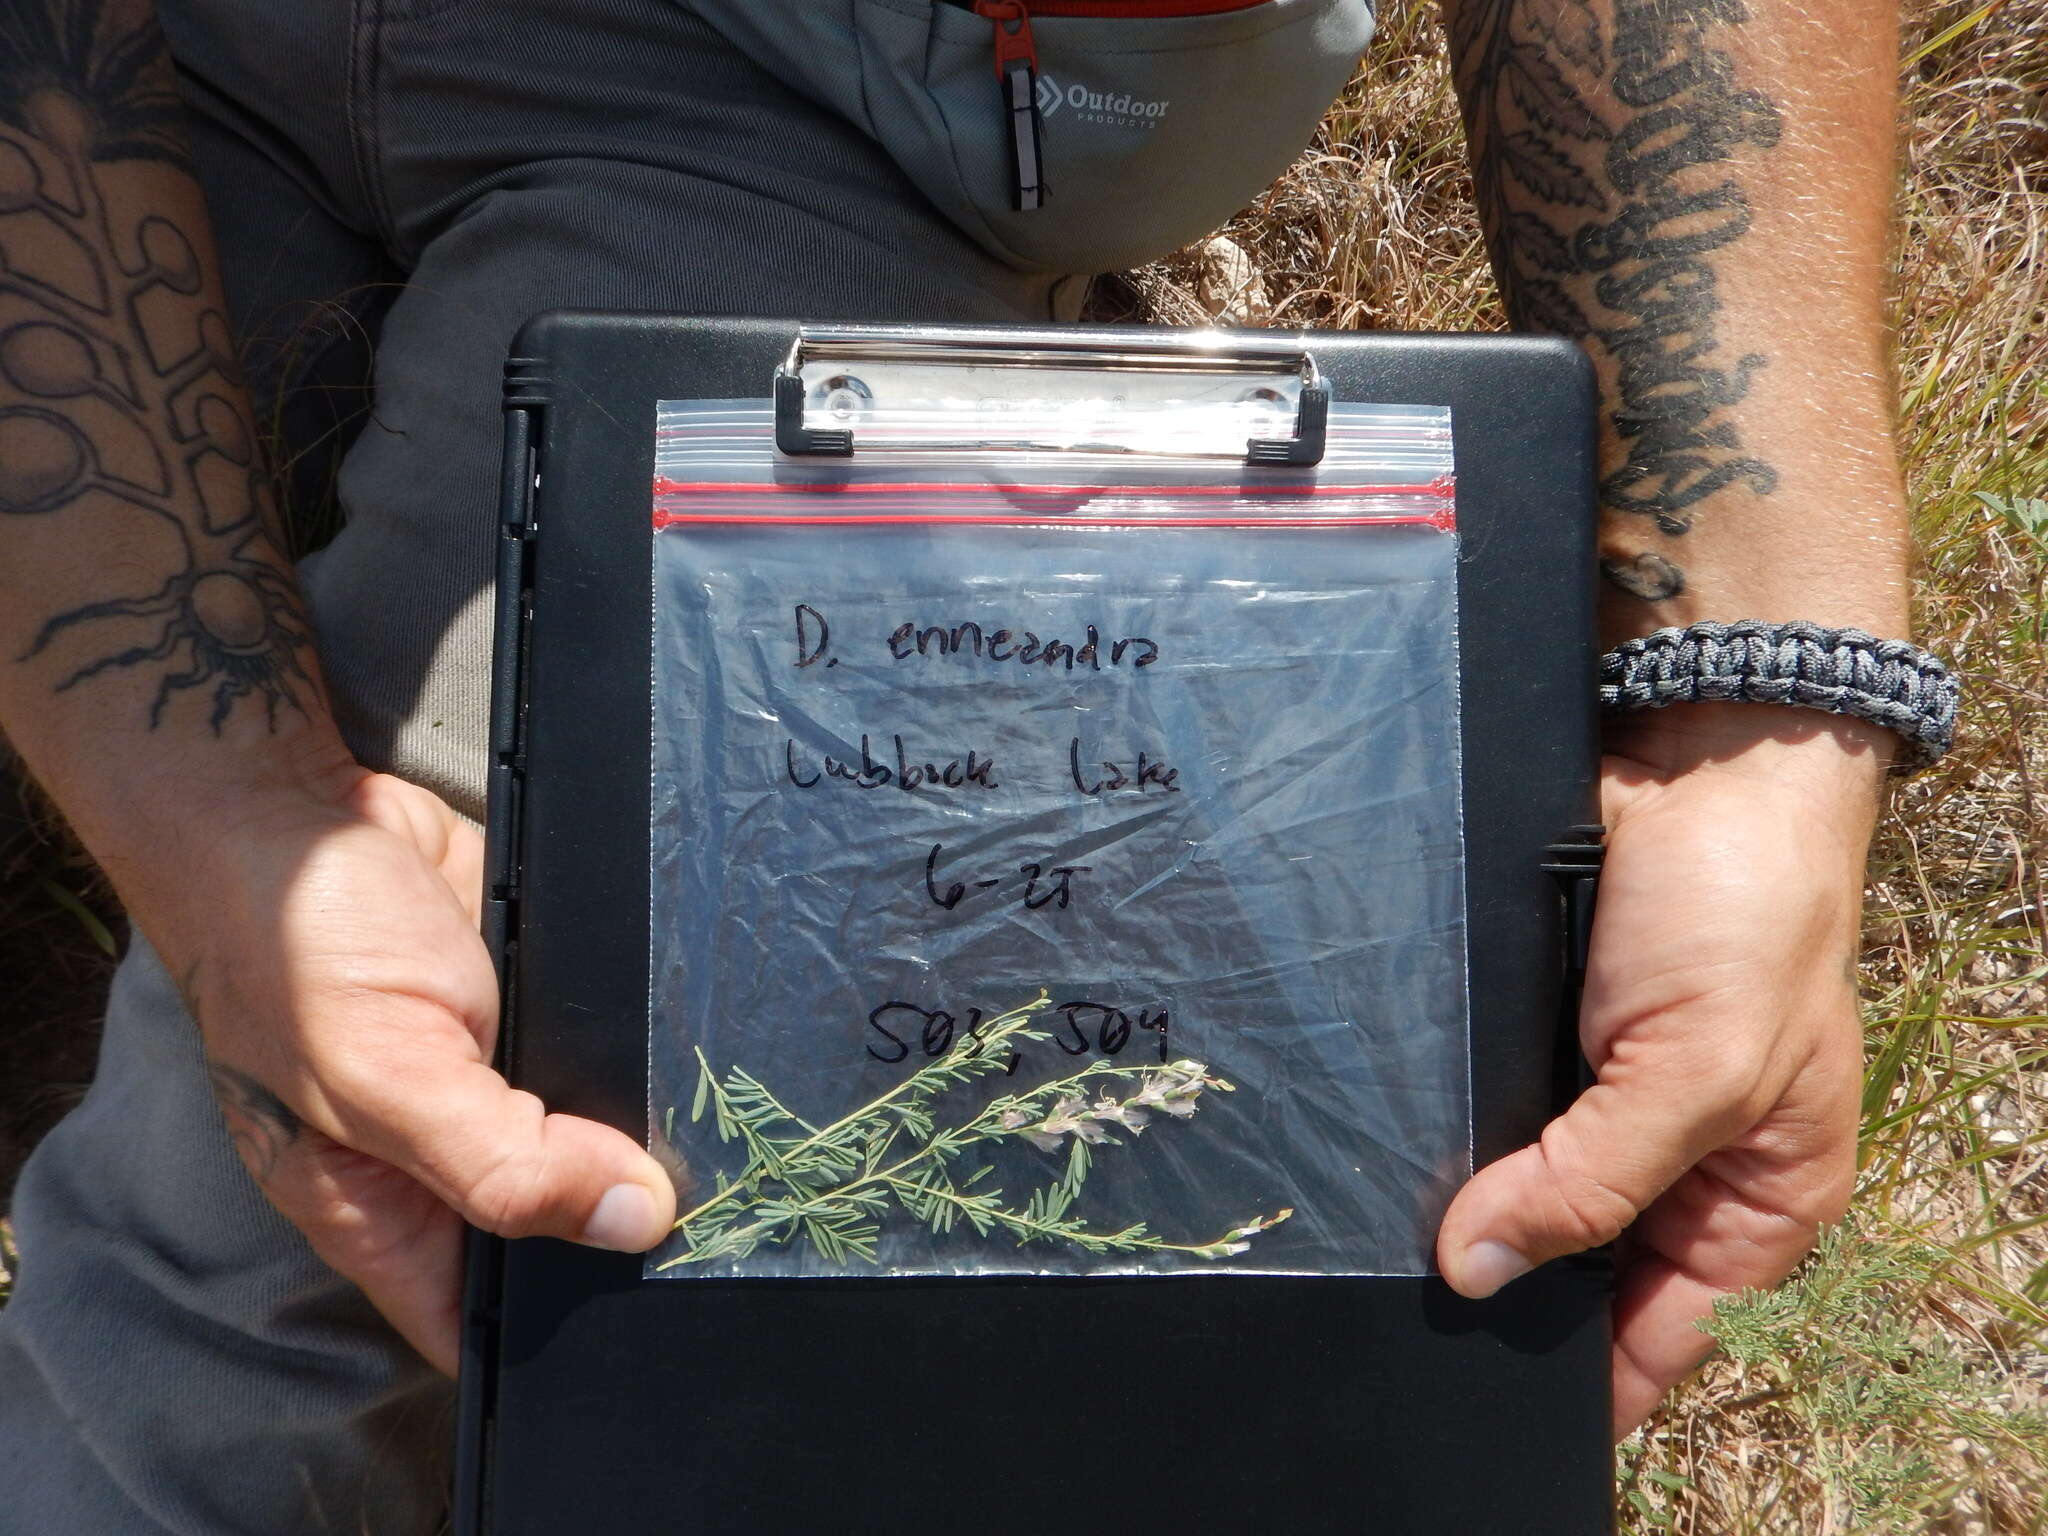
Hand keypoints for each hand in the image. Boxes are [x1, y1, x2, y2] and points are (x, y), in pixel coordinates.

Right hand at [164, 771, 676, 1374]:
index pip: (481, 1327)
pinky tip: (698, 1046)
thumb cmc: (297, 947)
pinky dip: (645, 1049)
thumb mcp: (387, 1077)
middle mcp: (442, 1159)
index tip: (655, 1310)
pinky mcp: (534, 1014)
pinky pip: (609, 1054)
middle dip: (626, 1223)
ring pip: (600, 1143)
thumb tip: (631, 1220)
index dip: (557, 1340)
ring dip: (650, 1132)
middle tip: (719, 1207)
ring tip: (721, 1124)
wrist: (303, 813)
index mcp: (384, 1213)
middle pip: (558, 1232)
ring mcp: (492, 1085)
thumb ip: (505, 1162)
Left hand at [1435, 705, 1887, 1435]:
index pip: (1664, 1331)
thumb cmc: (1743, 914)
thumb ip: (1590, 1180)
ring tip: (1381, 1241)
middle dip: (1508, 1286)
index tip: (1483, 1399)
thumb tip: (1477, 1270)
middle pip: (1582, 1271)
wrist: (1701, 764)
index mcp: (1755, 1200)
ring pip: (1523, 1196)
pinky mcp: (1544, 1042)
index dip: (1588, 1376)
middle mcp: (1679, 1164)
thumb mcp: (1694, 1070)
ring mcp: (1606, 1103)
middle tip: (1409, 1306)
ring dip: (1467, 1209)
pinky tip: (1382, 1156)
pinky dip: (1446, 1135)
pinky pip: (1489, 1116)